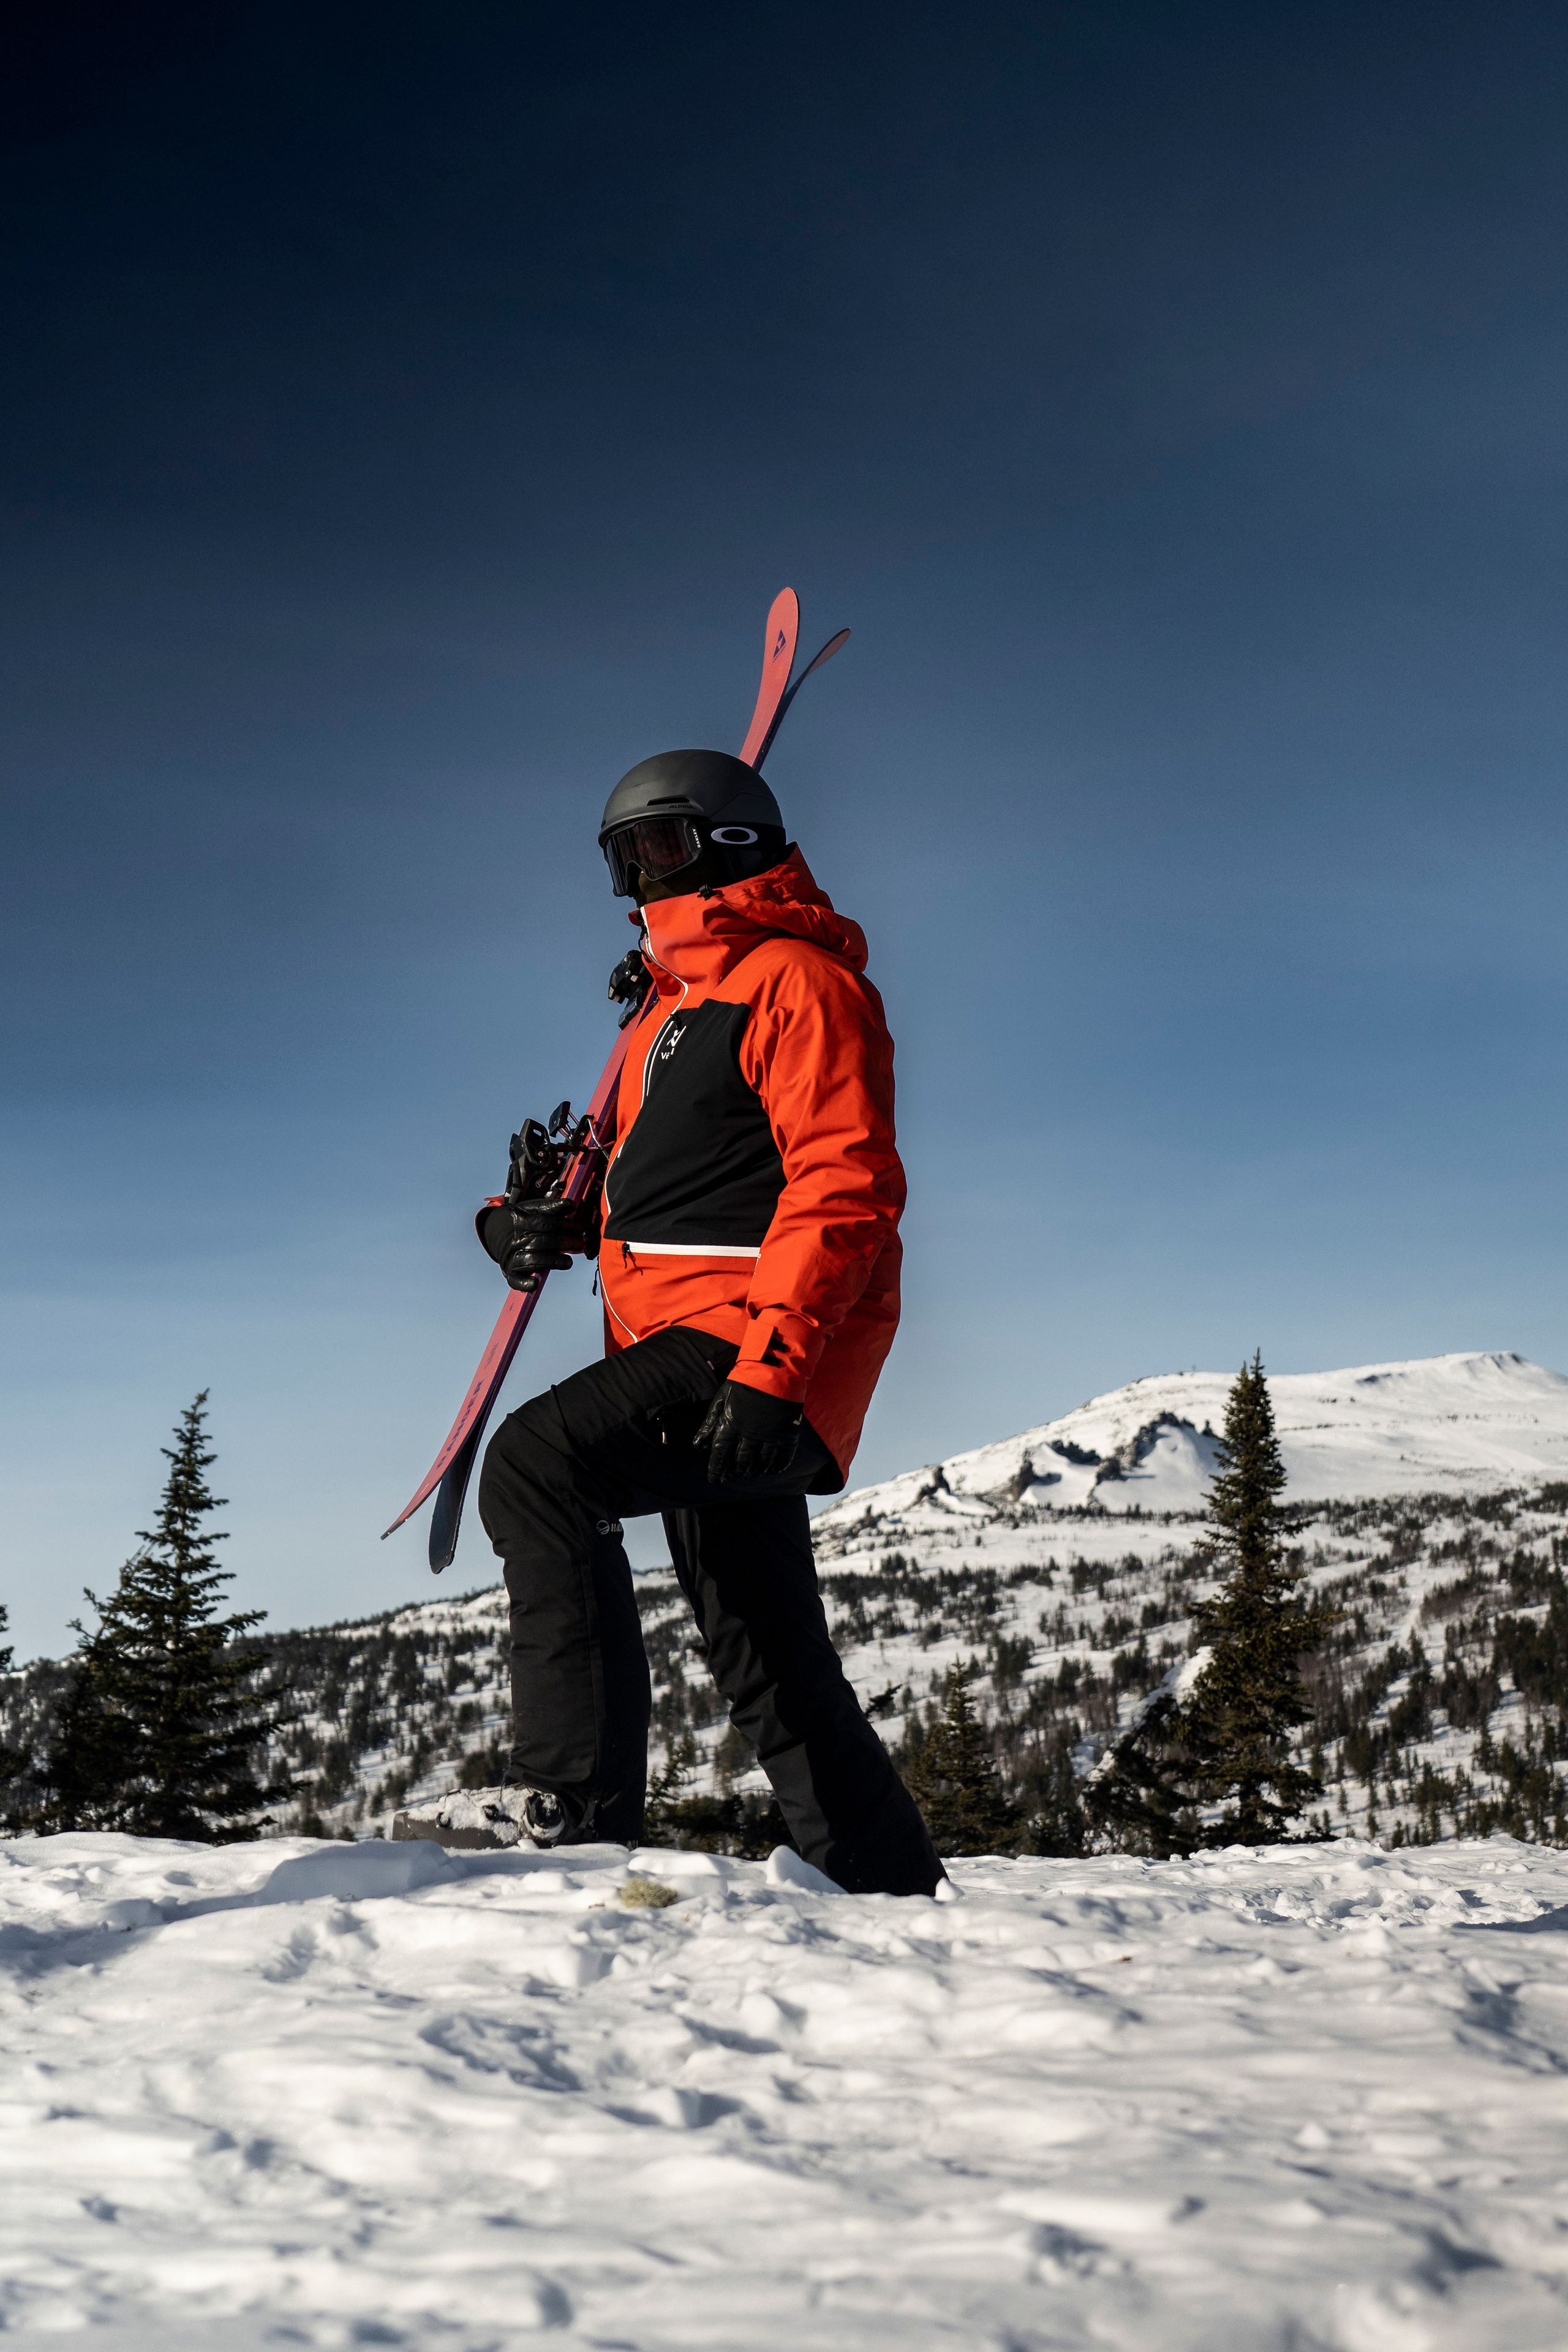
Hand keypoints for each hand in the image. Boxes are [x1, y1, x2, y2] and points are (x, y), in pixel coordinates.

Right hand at [480, 1196, 598, 1288]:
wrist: (493, 1230)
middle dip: (565, 1242)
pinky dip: (524, 1283)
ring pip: (533, 1260)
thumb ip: (550, 1207)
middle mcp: (515, 1238)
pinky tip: (535, 1283)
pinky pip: (515, 1279)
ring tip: (569, 1262)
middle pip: (541, 1242)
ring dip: (553, 1261)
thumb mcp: (531, 1208)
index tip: (580, 1228)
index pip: (545, 1223)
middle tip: (581, 1243)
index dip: (565, 1225)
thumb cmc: (520, 1220)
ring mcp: (511, 1256)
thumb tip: (571, 1205)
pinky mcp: (510, 1271)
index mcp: (520, 1220)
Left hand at [694, 1379, 803, 1482]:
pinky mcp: (787, 1434)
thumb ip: (710, 1423)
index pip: (720, 1455)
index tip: (714, 1479)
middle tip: (732, 1476)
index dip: (716, 1469)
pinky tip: (771, 1470)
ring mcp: (770, 1436)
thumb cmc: (745, 1382)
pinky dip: (776, 1467)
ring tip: (750, 1473)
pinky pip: (783, 1458)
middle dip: (735, 1472)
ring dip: (754, 1471)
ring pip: (761, 1463)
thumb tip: (698, 1445)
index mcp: (731, 1425)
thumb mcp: (722, 1399)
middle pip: (741, 1462)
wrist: (775, 1370)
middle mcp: (750, 1434)